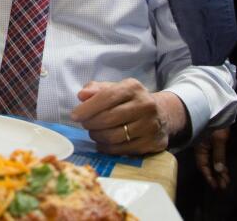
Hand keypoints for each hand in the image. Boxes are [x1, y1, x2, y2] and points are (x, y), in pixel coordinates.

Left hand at [69, 79, 186, 154]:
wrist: (162, 114)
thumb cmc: (130, 100)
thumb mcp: (115, 88)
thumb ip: (96, 89)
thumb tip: (82, 95)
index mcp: (133, 87)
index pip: (106, 98)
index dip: (87, 108)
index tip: (74, 116)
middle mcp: (145, 105)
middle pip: (108, 119)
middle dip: (90, 123)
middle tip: (84, 125)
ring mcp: (151, 125)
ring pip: (114, 136)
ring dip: (97, 137)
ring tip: (94, 132)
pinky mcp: (153, 143)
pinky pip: (123, 150)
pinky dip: (108, 148)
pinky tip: (103, 143)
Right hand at [195, 127, 230, 189]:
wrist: (214, 108)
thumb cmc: (215, 122)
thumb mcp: (219, 139)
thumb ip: (219, 155)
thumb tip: (219, 170)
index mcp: (200, 147)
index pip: (203, 165)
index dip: (209, 176)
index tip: (216, 186)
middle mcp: (202, 148)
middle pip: (207, 165)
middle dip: (216, 176)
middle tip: (224, 186)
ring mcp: (207, 145)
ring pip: (211, 161)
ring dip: (219, 171)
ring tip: (226, 180)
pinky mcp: (212, 142)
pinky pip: (215, 156)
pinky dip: (219, 163)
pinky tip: (224, 169)